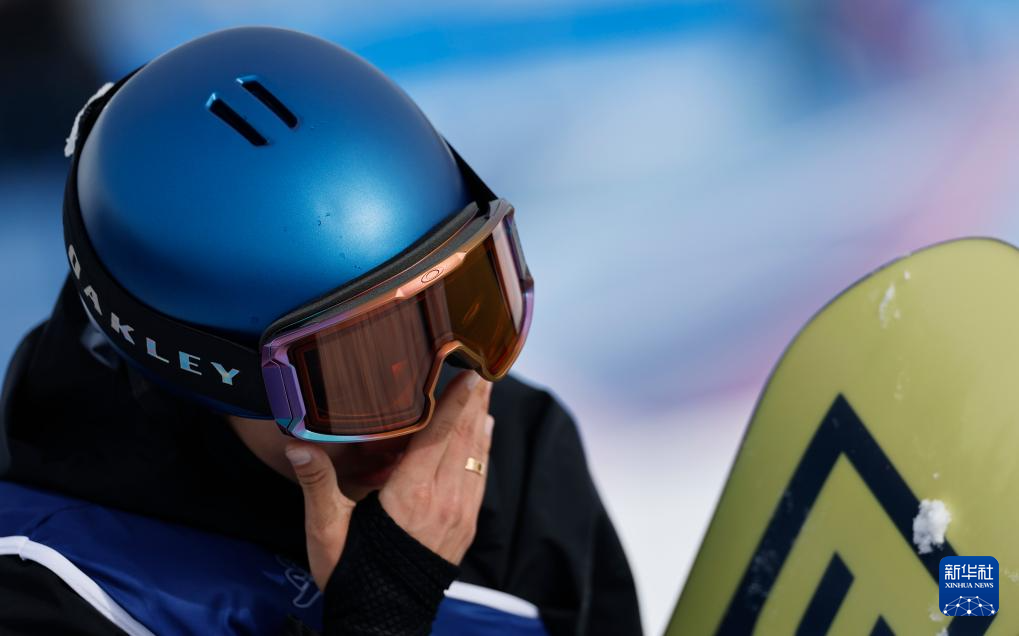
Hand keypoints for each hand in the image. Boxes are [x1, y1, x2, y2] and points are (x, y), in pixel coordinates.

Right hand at [285, 370, 493, 589]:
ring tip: (485, 393)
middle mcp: (442, 500)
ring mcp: (458, 515)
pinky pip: (480, 480)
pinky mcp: (464, 528)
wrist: (381, 620)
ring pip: (476, 457)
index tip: (472, 373)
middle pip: (463, 439)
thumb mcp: (326, 528)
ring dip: (481, 422)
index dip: (457, 402)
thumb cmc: (351, 573)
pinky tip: (484, 436)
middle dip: (474, 403)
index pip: (439, 435)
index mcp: (410, 493)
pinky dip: (483, 452)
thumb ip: (317, 482)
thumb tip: (296, 444)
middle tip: (482, 370)